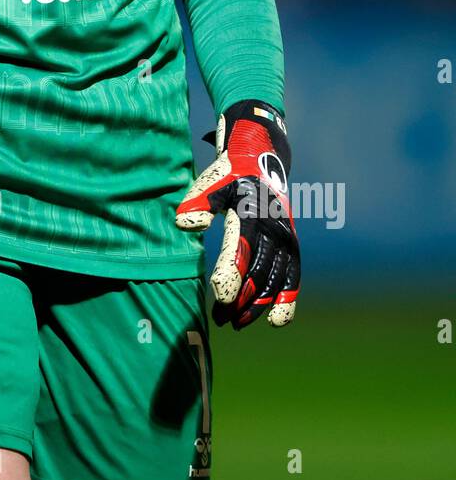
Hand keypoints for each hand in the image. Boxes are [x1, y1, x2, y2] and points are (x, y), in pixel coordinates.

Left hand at [174, 100, 299, 329]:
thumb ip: (198, 201)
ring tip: (238, 323)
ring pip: (276, 276)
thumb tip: (186, 224)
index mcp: (250, 210)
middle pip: (259, 269)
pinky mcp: (290, 241)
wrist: (263, 156)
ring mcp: (285, 234)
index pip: (241, 246)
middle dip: (241, 297)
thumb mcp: (211, 180)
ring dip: (260, 303)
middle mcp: (272, 224)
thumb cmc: (229, 172)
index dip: (232, 272)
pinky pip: (293, 273)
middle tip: (221, 319)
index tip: (221, 297)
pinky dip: (287, 296)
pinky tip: (278, 321)